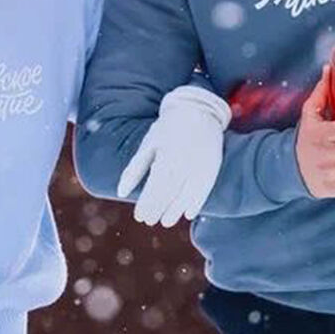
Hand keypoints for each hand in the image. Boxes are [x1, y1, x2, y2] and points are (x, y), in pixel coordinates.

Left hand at [116, 85, 230, 226]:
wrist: (198, 111)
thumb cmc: (168, 130)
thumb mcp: (148, 144)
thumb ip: (135, 169)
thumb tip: (121, 192)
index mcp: (167, 153)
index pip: (156, 185)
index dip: (147, 203)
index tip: (139, 216)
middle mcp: (185, 160)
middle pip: (170, 191)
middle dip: (158, 208)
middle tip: (149, 220)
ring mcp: (201, 164)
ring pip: (187, 194)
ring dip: (176, 210)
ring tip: (166, 222)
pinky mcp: (213, 166)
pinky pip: (205, 189)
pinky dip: (196, 203)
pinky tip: (188, 214)